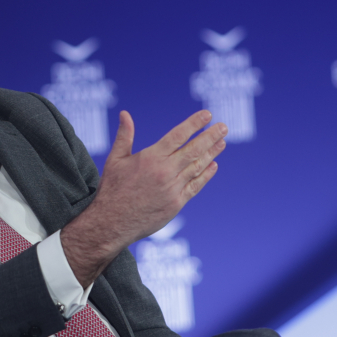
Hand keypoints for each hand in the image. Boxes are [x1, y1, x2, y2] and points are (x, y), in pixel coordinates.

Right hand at [60, 110, 226, 286]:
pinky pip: (195, 186)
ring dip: (212, 153)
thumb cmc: (112, 189)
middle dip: (210, 136)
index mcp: (151, 158)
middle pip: (194, 150)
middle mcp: (165, 171)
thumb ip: (124, 135)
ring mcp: (173, 188)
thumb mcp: (115, 159)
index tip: (207, 115)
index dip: (194, 124)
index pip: (178, 136)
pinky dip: (205, 175)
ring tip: (222, 142)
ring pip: (197, 167)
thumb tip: (125, 113)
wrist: (112, 222)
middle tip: (224, 126)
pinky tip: (213, 165)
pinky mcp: (176, 203)